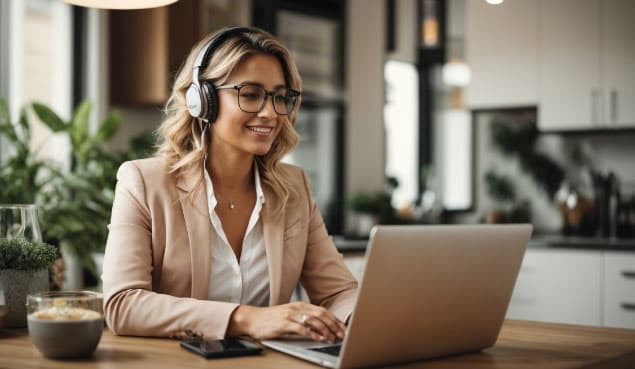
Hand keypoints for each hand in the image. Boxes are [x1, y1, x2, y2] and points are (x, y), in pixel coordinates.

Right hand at [227, 301, 345, 342]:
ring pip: (314, 321)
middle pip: (321, 314)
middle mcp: (297, 308)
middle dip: (334, 325)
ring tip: (333, 338)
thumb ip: (304, 318)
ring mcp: (290, 315)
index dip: (335, 319)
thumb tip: (321, 326)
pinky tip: (319, 339)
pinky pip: (302, 328)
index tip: (343, 328)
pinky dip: (313, 334)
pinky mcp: (284, 324)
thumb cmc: (271, 319)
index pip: (323, 311)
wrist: (252, 319)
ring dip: (326, 330)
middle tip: (342, 335)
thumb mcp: (290, 315)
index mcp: (301, 305)